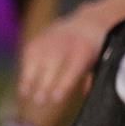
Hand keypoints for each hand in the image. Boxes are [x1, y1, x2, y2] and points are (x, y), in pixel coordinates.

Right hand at [18, 9, 114, 125]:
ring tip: (25, 94)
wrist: (88, 24)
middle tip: (39, 101)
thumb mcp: (100, 63)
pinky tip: (24, 86)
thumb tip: (89, 99)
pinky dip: (25, 70)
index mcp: (84, 52)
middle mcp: (65, 44)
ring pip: (37, 60)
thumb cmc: (95, 52)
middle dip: (45, 84)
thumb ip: (92, 80)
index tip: (55, 99)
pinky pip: (29, 55)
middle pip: (52, 66)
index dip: (63, 85)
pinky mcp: (39, 39)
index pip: (72, 69)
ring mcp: (50, 40)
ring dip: (30, 78)